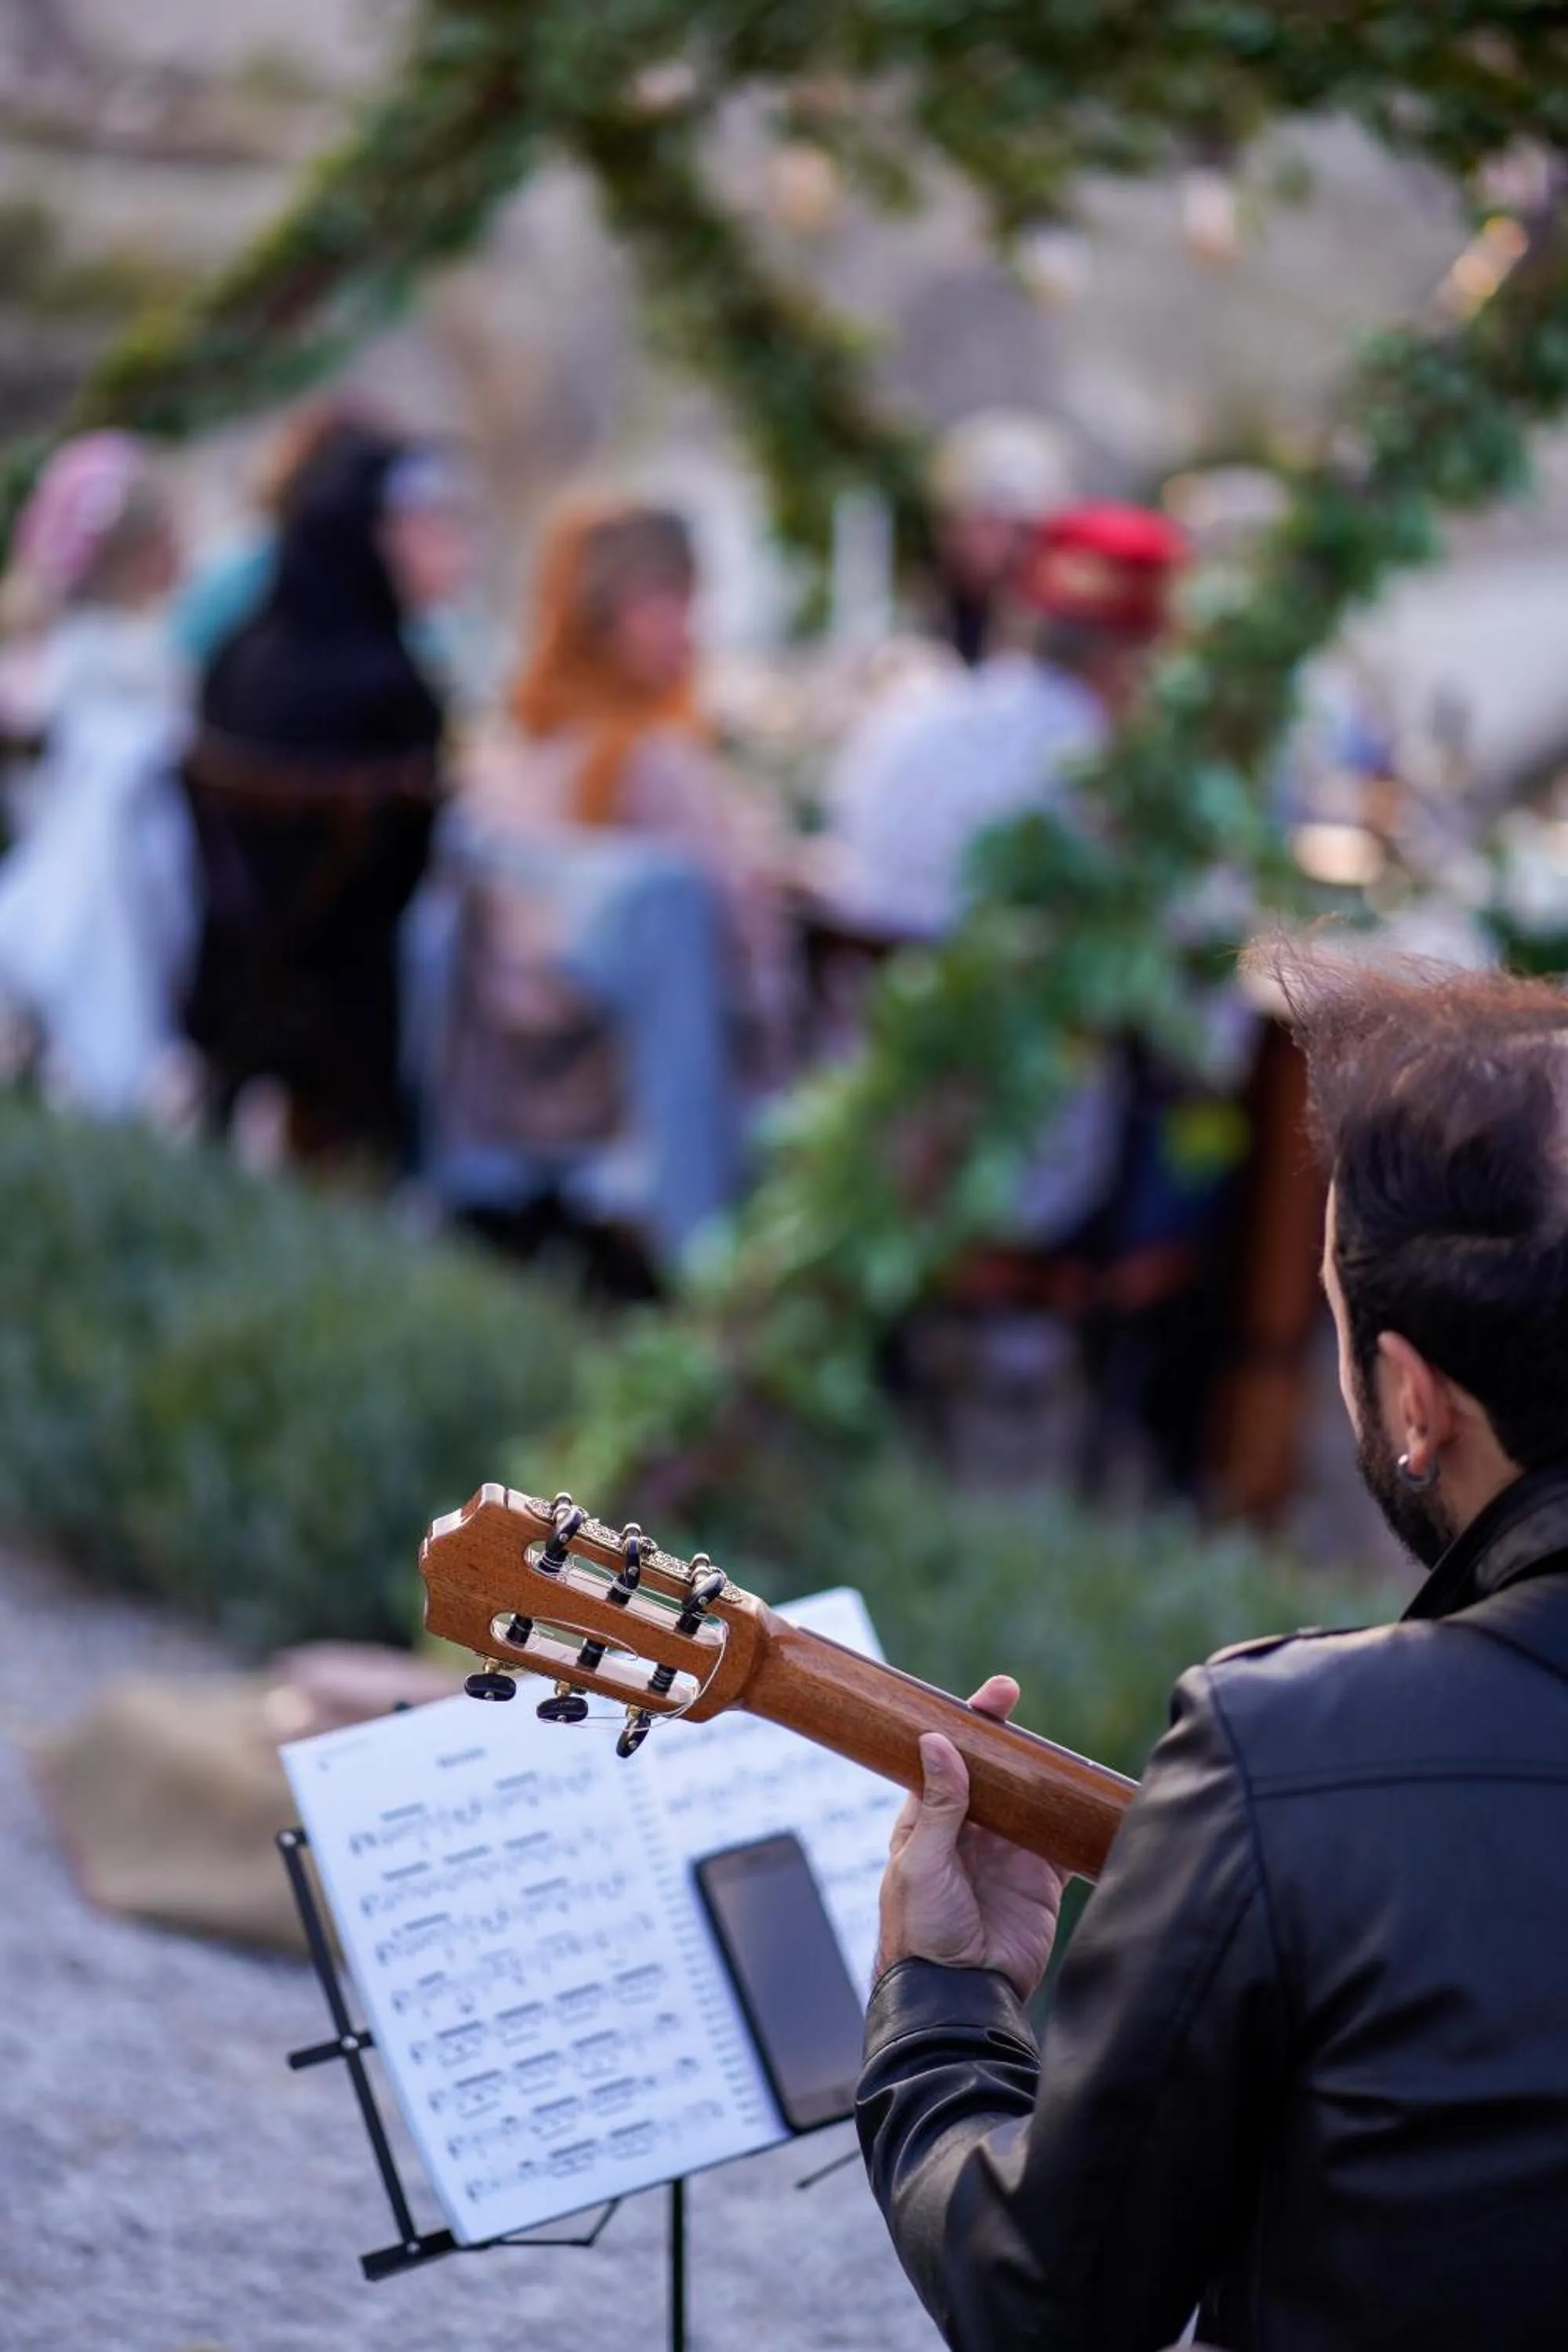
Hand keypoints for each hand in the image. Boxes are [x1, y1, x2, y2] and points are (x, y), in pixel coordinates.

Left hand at [874, 1675, 1066, 2004]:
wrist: (956, 1998)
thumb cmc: (920, 1933)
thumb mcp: (922, 1864)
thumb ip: (937, 1806)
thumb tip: (936, 1739)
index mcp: (931, 1820)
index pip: (950, 1757)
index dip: (969, 1723)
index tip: (994, 1693)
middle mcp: (971, 1830)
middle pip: (994, 1770)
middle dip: (1008, 1737)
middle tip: (1012, 1695)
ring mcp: (1009, 1854)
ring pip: (1032, 1800)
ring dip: (1045, 1775)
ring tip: (1061, 1743)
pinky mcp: (1041, 1881)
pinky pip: (1064, 1844)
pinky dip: (1079, 1824)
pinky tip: (1094, 1802)